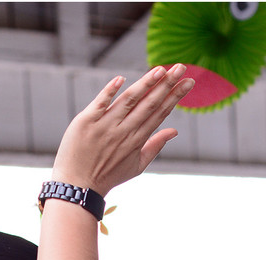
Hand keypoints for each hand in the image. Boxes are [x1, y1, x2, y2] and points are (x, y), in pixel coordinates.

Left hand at [51, 64, 194, 195]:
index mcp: (137, 140)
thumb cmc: (106, 176)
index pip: (160, 113)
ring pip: (128, 100)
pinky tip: (121, 79)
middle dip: (167, 84)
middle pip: (149, 103)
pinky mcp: (85, 122)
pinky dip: (110, 91)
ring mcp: (104, 126)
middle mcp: (123, 131)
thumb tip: (174, 131)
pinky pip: (100, 103)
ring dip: (145, 84)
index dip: (175, 96)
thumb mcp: (136, 166)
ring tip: (160, 69)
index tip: (189, 81)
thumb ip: (155, 146)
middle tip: (181, 67)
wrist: (77, 187)